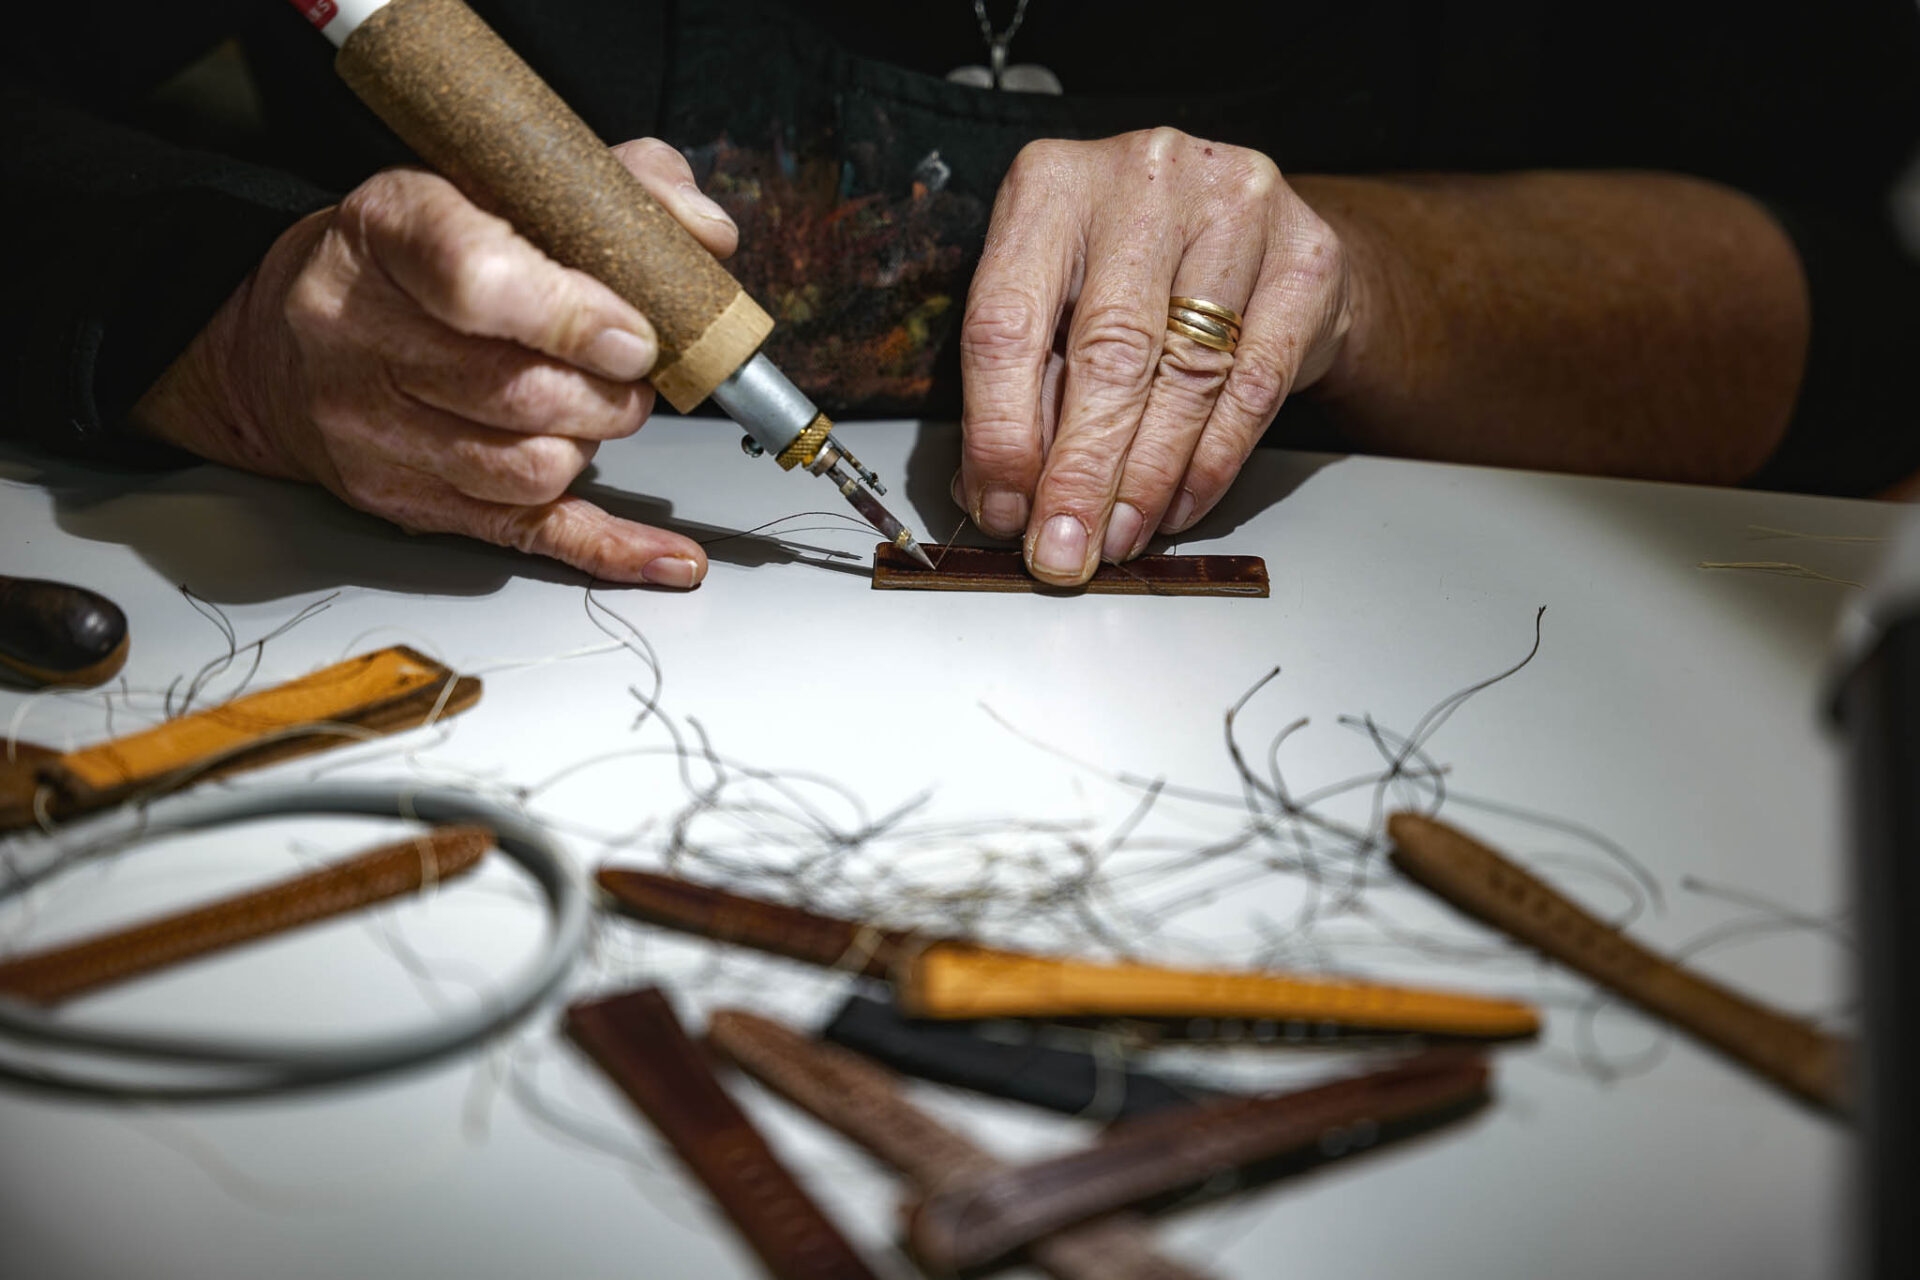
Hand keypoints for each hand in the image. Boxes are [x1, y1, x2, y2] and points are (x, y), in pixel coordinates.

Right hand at [134, 139, 739, 586]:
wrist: (285, 339)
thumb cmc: (407, 257)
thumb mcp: (488, 182)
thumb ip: (609, 187)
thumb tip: (707, 236)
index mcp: (390, 232)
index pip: (480, 281)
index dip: (574, 316)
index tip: (632, 333)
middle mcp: (364, 335)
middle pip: (521, 392)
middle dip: (609, 390)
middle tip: (631, 371)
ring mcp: (379, 432)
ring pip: (530, 468)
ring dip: (595, 444)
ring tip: (601, 408)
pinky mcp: (410, 501)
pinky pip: (527, 535)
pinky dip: (613, 550)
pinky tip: (670, 557)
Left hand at [956, 129, 1352, 583]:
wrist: (1259, 237)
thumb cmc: (1134, 277)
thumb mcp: (1056, 309)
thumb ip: (1024, 393)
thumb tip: (999, 499)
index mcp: (1051, 184)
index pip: (1005, 321)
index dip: (999, 432)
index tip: (1003, 508)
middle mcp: (1143, 177)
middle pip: (1106, 352)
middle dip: (1080, 473)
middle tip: (1066, 547)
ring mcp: (1235, 207)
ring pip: (1185, 376)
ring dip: (1146, 480)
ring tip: (1119, 537)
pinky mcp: (1306, 257)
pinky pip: (1252, 385)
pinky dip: (1210, 463)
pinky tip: (1178, 506)